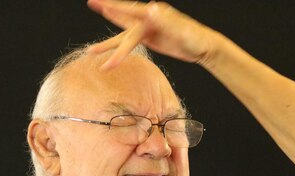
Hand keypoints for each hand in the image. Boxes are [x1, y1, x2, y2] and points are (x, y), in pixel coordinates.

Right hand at [86, 0, 221, 69]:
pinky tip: (109, 46)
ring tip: (91, 51)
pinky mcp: (149, 37)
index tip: (100, 4)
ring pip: (124, 35)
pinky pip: (130, 40)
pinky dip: (119, 43)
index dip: (115, 7)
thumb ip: (165, 20)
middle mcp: (149, 18)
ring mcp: (148, 28)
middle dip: (108, 21)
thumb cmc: (195, 38)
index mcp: (155, 14)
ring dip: (108, 44)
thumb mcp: (181, 30)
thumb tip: (152, 7)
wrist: (203, 46)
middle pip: (124, 23)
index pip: (131, 10)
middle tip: (91, 11)